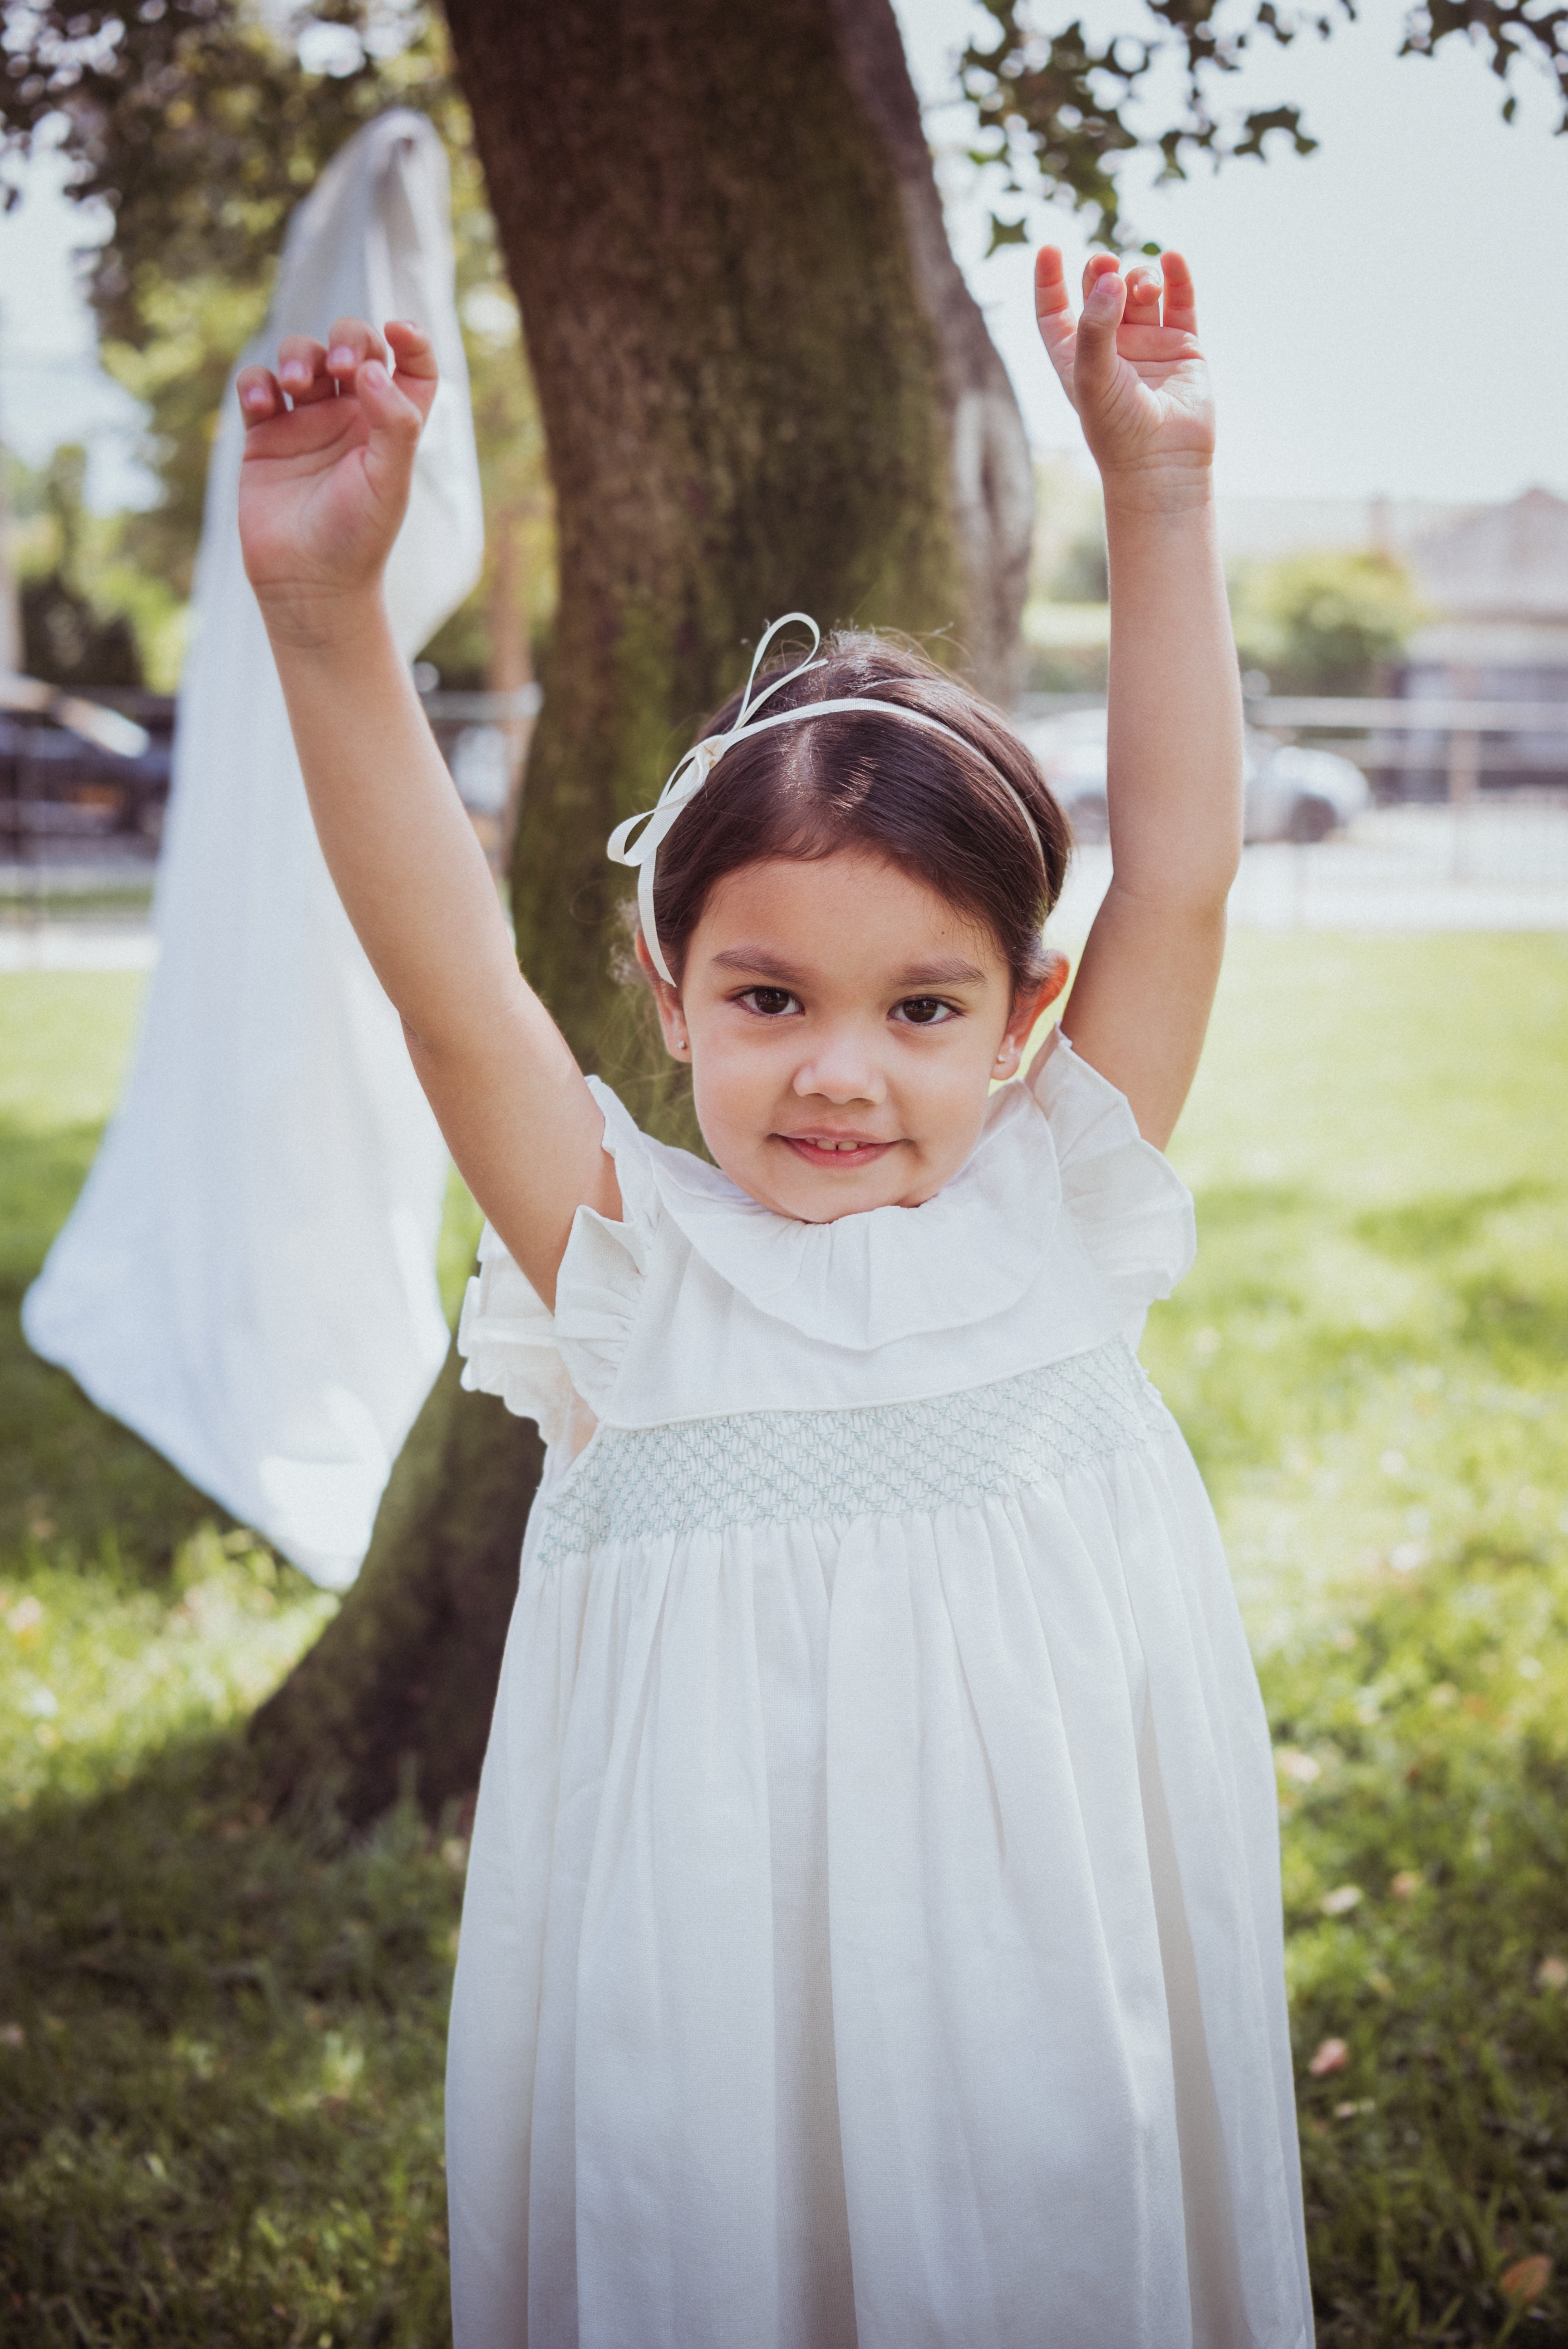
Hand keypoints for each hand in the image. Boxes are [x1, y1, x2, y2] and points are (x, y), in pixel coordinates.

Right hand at [236, 317, 437, 645]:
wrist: (308, 581)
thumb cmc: (358, 537)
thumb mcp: (390, 481)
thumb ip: (393, 422)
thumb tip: (373, 370)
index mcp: (391, 426)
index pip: (411, 367)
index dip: (411, 340)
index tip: (398, 331)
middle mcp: (352, 417)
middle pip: (353, 346)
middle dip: (347, 338)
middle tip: (341, 365)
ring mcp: (307, 422)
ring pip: (304, 356)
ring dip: (300, 355)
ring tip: (298, 385)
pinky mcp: (265, 436)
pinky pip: (259, 387)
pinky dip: (257, 381)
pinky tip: (263, 401)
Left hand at [1034, 248, 1212, 499]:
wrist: (1162, 462)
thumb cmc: (1116, 427)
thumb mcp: (1092, 376)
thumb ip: (1095, 326)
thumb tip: (1111, 277)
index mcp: (1076, 357)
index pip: (1055, 311)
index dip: (1049, 281)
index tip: (1048, 249)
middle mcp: (1111, 347)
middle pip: (1100, 291)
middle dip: (1101, 272)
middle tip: (1105, 265)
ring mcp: (1149, 344)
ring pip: (1141, 292)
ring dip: (1140, 279)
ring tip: (1142, 290)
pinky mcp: (1184, 346)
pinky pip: (1182, 302)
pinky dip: (1178, 278)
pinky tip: (1172, 259)